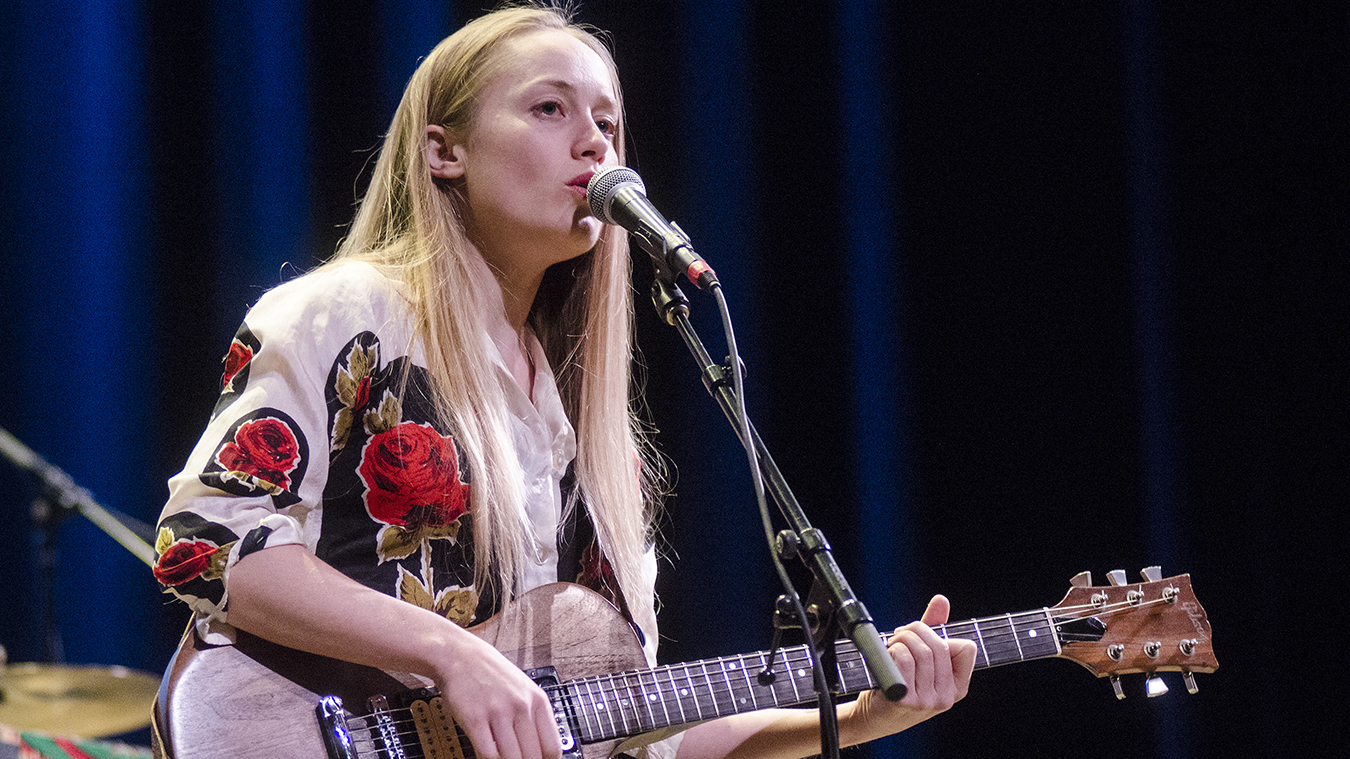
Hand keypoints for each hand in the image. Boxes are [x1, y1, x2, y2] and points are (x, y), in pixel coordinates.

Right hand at [429, 631, 563, 758]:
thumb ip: (533, 717)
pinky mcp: (474, 718)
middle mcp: (521, 706)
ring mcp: (498, 712)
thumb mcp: (523, 688)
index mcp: (537, 700)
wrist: (460, 656)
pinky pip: (487, 753)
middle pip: (532, 756)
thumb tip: (540, 749)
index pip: (552, 746)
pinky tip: (488, 758)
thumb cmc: (491, 673)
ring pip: (510, 758)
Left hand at [843, 595, 976, 740]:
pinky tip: (886, 658)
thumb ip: (934, 629)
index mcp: (957, 687)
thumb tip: (941, 600)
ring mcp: (925, 702)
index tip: (924, 640)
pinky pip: (903, 660)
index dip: (942, 637)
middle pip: (940, 645)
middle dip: (916, 630)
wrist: (872, 717)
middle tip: (900, 634)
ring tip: (892, 646)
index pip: (967, 648)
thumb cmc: (899, 684)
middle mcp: (945, 698)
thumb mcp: (922, 659)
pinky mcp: (904, 700)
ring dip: (901, 639)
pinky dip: (893, 650)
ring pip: (921, 651)